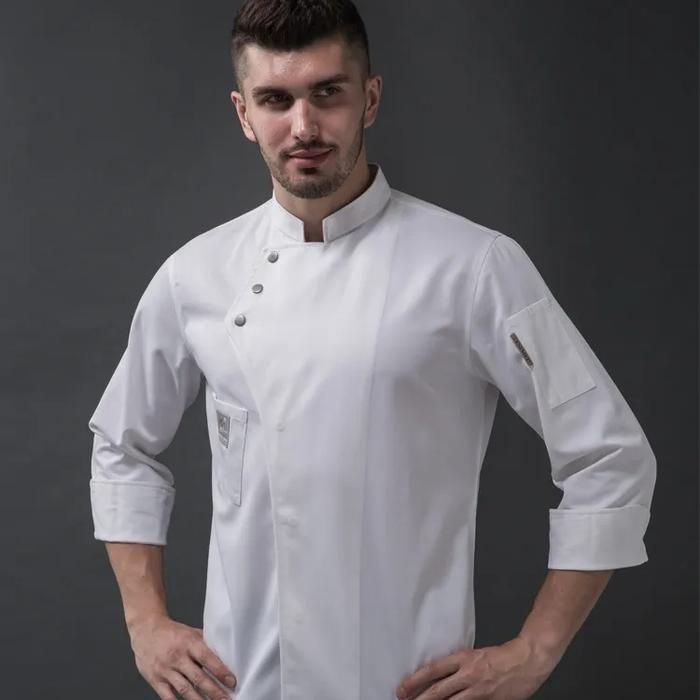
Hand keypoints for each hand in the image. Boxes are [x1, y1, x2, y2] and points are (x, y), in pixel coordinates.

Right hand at [128, 614, 237, 699]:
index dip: (220, 671)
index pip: (207, 658)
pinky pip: (167, 696)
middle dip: (214, 691)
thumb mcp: (191, 632)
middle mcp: (177, 657)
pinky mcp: (155, 680)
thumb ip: (205, 644)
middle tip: (226, 699)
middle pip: (198, 677)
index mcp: (189, 643)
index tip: (232, 681)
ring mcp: (165, 670)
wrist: (146, 630)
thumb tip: (223, 656)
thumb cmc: (172, 632)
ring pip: (184, 689)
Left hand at [395, 637, 555, 699]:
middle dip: (419, 698)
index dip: (416, 680)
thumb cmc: (503, 655)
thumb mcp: (476, 654)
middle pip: (438, 690)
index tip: (403, 687)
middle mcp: (468, 674)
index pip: (433, 670)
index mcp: (464, 658)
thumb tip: (443, 677)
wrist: (527, 659)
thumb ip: (460, 666)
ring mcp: (479, 691)